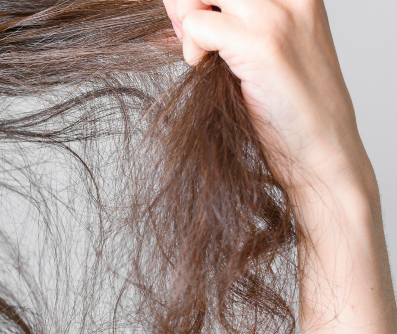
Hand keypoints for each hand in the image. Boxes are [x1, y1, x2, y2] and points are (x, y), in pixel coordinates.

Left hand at [162, 0, 373, 197]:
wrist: (322, 151)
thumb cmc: (289, 107)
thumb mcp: (266, 48)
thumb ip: (235, 21)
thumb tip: (179, 9)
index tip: (196, 18)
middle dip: (187, 0)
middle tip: (186, 33)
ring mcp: (277, 16)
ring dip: (185, 17)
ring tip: (197, 49)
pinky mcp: (261, 44)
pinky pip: (198, 24)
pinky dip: (191, 48)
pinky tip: (203, 66)